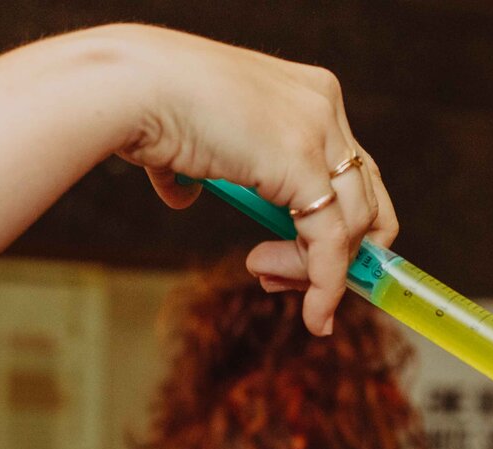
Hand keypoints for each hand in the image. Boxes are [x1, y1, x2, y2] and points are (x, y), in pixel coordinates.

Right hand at [100, 25, 398, 335]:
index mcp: (306, 93)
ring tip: (266, 279)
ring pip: (350, 226)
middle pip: (364, 199)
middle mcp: (324, 105)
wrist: (128, 88)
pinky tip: (314, 316)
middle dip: (334, 253)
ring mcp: (319, 132)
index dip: (335, 225)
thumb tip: (184, 195)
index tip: (297, 260)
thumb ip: (204, 167)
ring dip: (316, 272)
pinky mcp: (303, 165)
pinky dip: (327, 287)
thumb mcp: (194, 137)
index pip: (349, 170)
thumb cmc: (144, 103)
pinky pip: (331, 243)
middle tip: (284, 281)